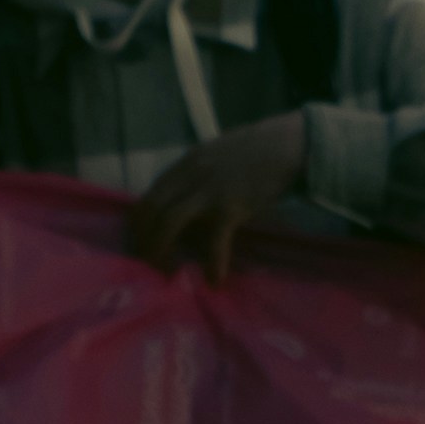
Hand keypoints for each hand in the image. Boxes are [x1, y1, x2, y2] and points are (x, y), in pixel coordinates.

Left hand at [128, 108, 310, 275]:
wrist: (286, 143)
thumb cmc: (254, 150)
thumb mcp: (213, 155)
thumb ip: (194, 176)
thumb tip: (180, 204)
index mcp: (184, 165)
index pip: (147, 197)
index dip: (138, 225)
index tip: (140, 244)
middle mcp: (189, 176)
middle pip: (150, 210)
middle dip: (143, 240)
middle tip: (147, 263)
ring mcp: (209, 191)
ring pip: (169, 222)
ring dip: (161, 250)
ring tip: (166, 273)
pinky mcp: (231, 206)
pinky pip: (214, 240)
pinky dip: (212, 262)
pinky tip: (214, 280)